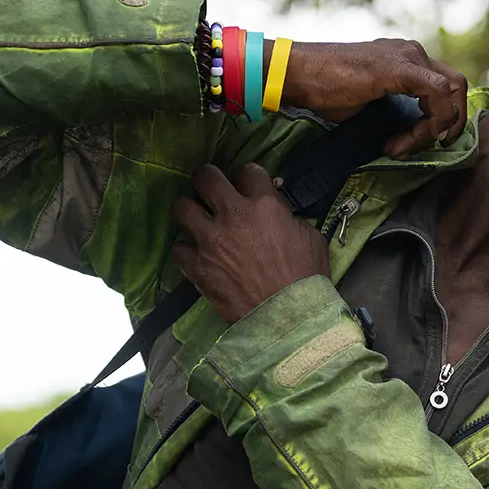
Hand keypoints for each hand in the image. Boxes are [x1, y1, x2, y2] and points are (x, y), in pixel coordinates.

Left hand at [171, 163, 329, 321]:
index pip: (248, 171)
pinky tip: (196, 256)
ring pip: (181, 207)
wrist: (290, 317)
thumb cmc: (307, 278)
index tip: (250, 187)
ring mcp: (210, 241)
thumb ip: (288, 217)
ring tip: (197, 220)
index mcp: (264, 205)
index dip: (249, 178)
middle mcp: (232, 216)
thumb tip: (278, 212)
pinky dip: (186, 251)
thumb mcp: (310, 237)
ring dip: (189, 211)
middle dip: (207, 179)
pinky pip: (178, 248)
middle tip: (211, 189)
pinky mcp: (197, 267)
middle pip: (205, 177)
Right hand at [282, 39, 469, 158]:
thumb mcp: (372, 101)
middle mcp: (413, 52)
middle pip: (458, 87)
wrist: (298, 75)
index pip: (447, 87)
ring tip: (401, 145)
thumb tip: (415, 134)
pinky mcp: (401, 67)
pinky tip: (402, 140)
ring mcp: (408, 56)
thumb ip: (398, 110)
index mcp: (407, 58)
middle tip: (426, 146)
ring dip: (434, 127)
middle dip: (449, 123)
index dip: (442, 119)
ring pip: (451, 92)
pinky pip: (438, 94)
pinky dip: (429, 122)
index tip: (415, 142)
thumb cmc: (325, 89)